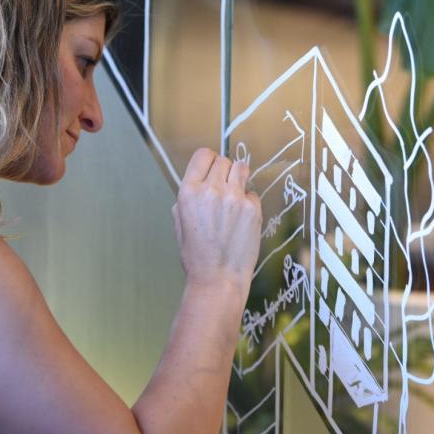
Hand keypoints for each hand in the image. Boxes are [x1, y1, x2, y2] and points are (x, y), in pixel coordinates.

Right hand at [172, 148, 261, 298]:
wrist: (217, 278)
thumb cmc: (197, 255)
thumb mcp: (180, 223)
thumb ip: (188, 199)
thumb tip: (198, 183)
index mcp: (188, 192)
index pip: (203, 155)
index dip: (209, 160)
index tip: (213, 168)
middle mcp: (211, 190)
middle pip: (223, 160)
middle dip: (224, 172)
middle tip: (224, 189)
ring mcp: (233, 198)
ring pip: (241, 168)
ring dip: (239, 178)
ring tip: (235, 196)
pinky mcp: (252, 208)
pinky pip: (253, 193)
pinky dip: (249, 202)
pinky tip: (242, 219)